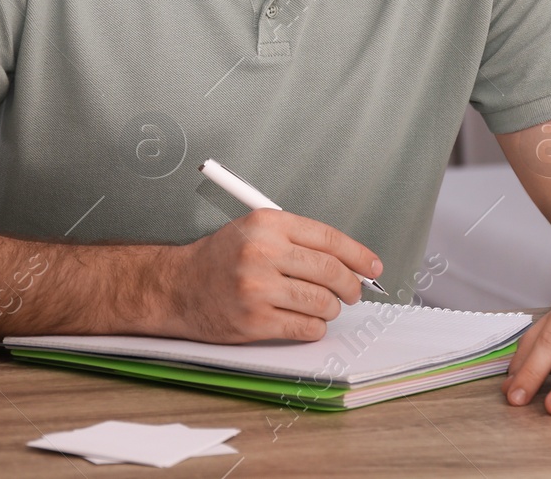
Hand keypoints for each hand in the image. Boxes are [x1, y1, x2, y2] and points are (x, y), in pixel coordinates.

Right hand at [163, 209, 381, 343]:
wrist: (178, 287)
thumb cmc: (221, 259)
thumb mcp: (255, 230)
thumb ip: (299, 241)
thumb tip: (351, 260)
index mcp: (268, 224)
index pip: (328, 238)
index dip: (358, 254)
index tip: (372, 266)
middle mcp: (263, 252)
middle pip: (330, 271)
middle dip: (351, 286)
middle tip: (354, 292)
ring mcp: (258, 288)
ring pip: (322, 302)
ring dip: (332, 308)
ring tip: (324, 306)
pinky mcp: (254, 320)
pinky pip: (305, 327)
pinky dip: (314, 326)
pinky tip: (306, 320)